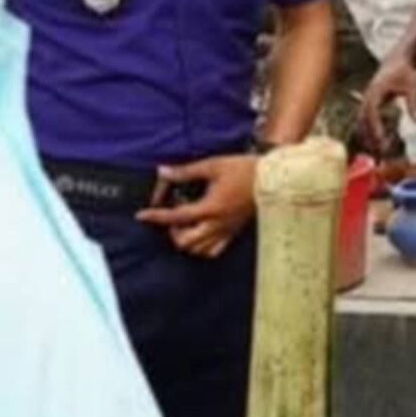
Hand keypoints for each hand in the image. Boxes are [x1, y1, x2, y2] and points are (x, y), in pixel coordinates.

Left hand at [137, 154, 257, 258]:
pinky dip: (203, 247)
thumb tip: (164, 172)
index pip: (176, 217)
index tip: (142, 215)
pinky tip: (200, 234)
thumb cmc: (245, 170)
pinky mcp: (235, 232)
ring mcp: (227, 231)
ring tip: (185, 226)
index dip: (156, 216)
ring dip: (186, 241)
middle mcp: (217, 224)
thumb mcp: (213, 166)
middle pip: (186, 242)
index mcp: (210, 208)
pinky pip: (216, 250)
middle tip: (172, 218)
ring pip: (199, 250)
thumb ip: (186, 172)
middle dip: (173, 233)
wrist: (273, 178)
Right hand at [361, 53, 415, 153]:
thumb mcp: (414, 85)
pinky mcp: (369, 107)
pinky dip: (371, 135)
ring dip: (369, 140)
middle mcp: (367, 98)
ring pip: (363, 125)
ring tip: (380, 156)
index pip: (371, 112)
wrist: (396, 61)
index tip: (381, 140)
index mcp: (375, 91)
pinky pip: (367, 124)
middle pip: (363, 122)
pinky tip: (381, 147)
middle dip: (370, 138)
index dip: (375, 127)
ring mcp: (366, 102)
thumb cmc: (405, 72)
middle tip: (380, 155)